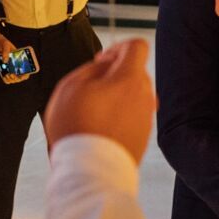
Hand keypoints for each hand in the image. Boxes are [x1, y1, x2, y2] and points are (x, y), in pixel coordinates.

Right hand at [44, 38, 154, 164]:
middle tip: (90, 90)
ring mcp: (147, 118)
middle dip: (114, 76)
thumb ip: (93, 68)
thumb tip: (106, 65)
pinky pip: (133, 117)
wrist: (91, 172)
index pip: (136, 46)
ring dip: (116, 98)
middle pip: (134, 73)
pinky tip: (100, 130)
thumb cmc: (78, 127)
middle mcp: (145, 96)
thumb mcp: (71, 86)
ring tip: (92, 114)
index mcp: (130, 79)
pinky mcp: (144, 137)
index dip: (117, 48)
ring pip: (134, 96)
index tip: (101, 61)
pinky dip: (119, 118)